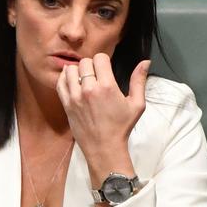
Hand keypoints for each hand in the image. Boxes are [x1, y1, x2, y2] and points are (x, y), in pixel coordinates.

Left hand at [56, 53, 150, 185]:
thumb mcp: (137, 104)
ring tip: (84, 79)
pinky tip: (73, 82)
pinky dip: (65, 79)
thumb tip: (146, 62)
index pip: (100, 58)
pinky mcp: (67, 104)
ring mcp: (75, 97)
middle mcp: (89, 89)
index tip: (106, 69)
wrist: (104, 148)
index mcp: (107, 87)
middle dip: (91, 65)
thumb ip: (139, 81)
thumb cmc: (121, 127)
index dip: (104, 61)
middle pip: (84, 62)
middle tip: (96, 75)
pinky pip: (60, 83)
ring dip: (78, 71)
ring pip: (71, 70)